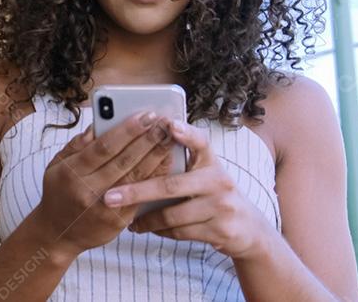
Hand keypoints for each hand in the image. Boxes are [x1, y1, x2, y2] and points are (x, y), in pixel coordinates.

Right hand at [30, 111, 175, 255]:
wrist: (58, 233)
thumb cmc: (59, 192)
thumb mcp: (57, 165)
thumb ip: (77, 144)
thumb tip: (99, 123)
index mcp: (71, 172)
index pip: (103, 147)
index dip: (127, 130)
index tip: (145, 116)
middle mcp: (87, 190)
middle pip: (123, 160)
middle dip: (147, 139)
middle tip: (165, 122)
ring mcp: (104, 207)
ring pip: (135, 177)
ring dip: (156, 156)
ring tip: (170, 138)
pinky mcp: (118, 220)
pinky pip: (141, 195)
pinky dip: (155, 178)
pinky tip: (166, 164)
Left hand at [100, 119, 274, 260]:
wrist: (248, 229)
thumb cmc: (211, 194)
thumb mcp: (202, 173)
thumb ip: (178, 162)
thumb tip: (132, 150)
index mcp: (210, 161)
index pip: (200, 142)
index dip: (186, 133)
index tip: (169, 124)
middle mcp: (219, 180)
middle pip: (171, 185)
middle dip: (136, 192)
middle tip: (109, 196)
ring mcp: (222, 206)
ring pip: (172, 215)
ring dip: (145, 219)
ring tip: (126, 219)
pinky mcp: (221, 230)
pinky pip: (180, 232)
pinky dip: (160, 231)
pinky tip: (147, 228)